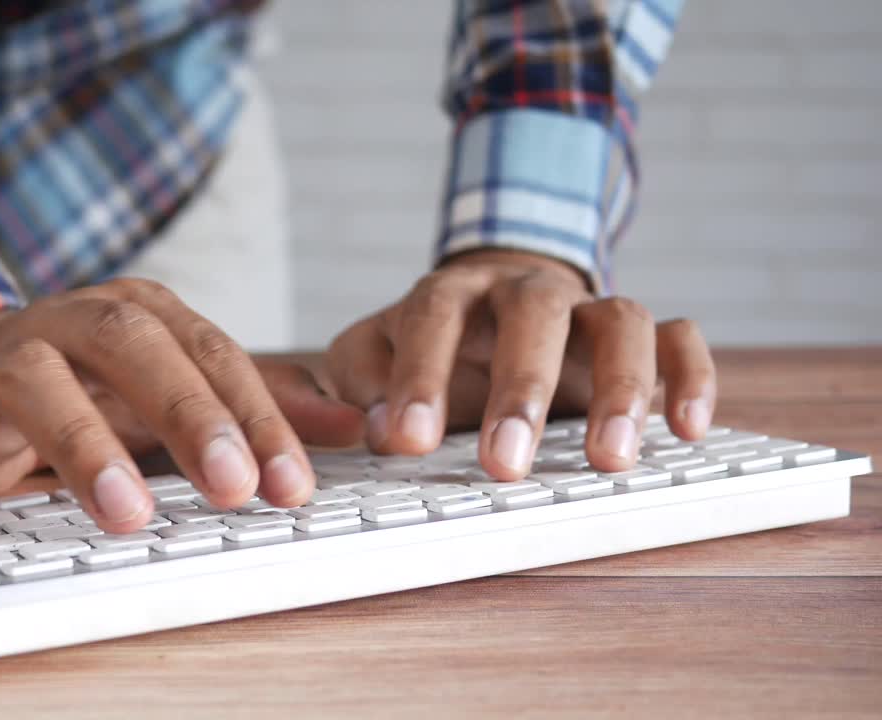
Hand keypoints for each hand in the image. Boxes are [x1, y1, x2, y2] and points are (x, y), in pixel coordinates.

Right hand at [0, 278, 363, 547]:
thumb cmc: (81, 380)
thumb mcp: (169, 386)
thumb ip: (250, 406)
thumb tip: (352, 425)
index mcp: (134, 315)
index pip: (207, 354)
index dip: (252, 417)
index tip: (291, 483)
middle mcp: (64, 324)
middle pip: (128, 346)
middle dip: (186, 413)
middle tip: (233, 486)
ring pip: (30, 382)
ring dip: (79, 444)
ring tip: (125, 512)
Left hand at [326, 249, 715, 479]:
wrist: (493, 300)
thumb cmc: (429, 344)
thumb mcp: (373, 357)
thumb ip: (364, 385)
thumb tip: (381, 429)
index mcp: (453, 291)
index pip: (435, 316)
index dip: (421, 376)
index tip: (409, 441)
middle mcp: (524, 290)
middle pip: (535, 314)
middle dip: (521, 391)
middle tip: (504, 467)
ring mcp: (587, 308)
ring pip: (621, 321)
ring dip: (621, 387)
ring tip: (609, 460)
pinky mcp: (638, 336)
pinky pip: (679, 338)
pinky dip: (690, 376)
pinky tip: (686, 429)